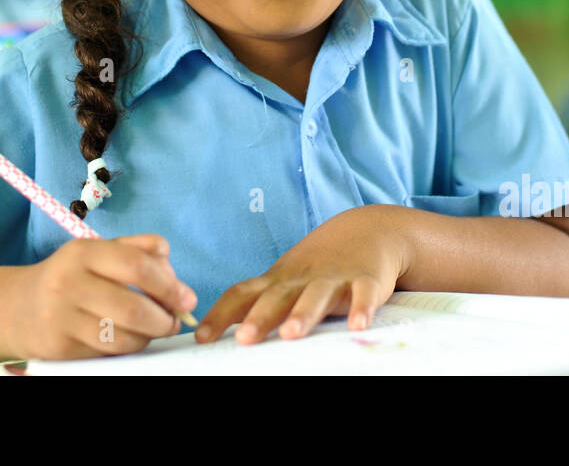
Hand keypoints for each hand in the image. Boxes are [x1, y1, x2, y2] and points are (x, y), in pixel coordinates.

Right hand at [6, 234, 196, 360]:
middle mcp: (68, 283)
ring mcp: (61, 318)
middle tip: (175, 321)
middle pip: (133, 308)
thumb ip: (140, 251)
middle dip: (165, 319)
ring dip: (149, 337)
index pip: (137, 265)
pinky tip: (128, 338)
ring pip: (123, 337)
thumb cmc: (73, 277)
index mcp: (83, 252)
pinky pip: (108, 353)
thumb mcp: (99, 252)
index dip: (169, 285)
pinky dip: (127, 348)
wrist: (17, 308)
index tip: (188, 299)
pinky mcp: (60, 348)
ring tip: (153, 329)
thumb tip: (175, 277)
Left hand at [195, 204, 409, 345]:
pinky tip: (358, 326)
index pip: (241, 294)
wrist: (366, 230)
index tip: (202, 338)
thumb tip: (212, 332)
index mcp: (277, 280)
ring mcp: (334, 278)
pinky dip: (361, 309)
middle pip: (277, 297)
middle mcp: (301, 278)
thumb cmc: (316, 266)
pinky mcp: (365, 280)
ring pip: (316, 296)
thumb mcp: (283, 280)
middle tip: (244, 339)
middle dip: (260, 317)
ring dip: (303, 314)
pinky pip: (363, 294)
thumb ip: (254, 304)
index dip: (220, 314)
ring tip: (291, 334)